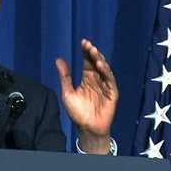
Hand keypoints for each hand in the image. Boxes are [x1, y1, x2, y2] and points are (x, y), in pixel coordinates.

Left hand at [55, 39, 118, 153]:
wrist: (86, 128)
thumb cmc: (77, 111)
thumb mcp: (68, 92)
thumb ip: (65, 76)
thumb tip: (58, 59)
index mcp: (87, 78)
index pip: (87, 61)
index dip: (86, 52)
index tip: (83, 42)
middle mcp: (97, 80)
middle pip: (96, 63)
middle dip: (93, 53)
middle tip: (88, 45)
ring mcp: (106, 86)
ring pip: (104, 70)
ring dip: (100, 60)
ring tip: (94, 52)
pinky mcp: (112, 94)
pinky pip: (110, 81)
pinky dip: (106, 73)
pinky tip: (100, 65)